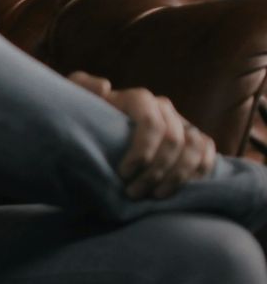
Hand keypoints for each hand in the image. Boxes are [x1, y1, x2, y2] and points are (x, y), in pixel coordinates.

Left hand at [67, 70, 217, 199]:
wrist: (97, 131)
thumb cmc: (85, 118)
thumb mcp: (75, 100)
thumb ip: (82, 87)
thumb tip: (105, 87)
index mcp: (138, 99)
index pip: (151, 123)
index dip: (142, 151)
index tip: (123, 174)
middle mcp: (164, 108)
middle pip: (173, 140)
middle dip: (156, 171)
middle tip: (134, 193)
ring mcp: (181, 122)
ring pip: (194, 147)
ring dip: (178, 176)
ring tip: (155, 196)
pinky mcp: (193, 138)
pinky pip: (208, 151)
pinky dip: (200, 171)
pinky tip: (179, 188)